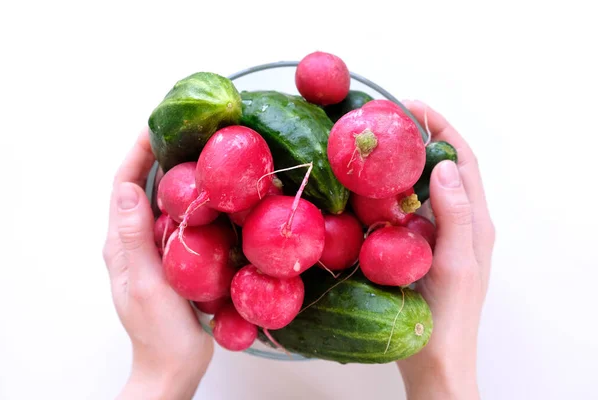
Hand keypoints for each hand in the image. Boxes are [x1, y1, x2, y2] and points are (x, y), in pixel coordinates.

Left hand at [103, 128, 212, 399]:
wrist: (174, 365)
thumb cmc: (161, 331)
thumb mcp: (147, 284)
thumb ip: (135, 239)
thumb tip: (126, 189)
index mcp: (121, 244)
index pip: (122, 186)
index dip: (136, 153)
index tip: (156, 125)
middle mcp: (132, 241)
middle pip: (138, 187)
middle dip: (154, 155)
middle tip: (182, 129)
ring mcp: (152, 249)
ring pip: (158, 201)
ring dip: (172, 173)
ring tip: (197, 150)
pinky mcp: (171, 258)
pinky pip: (176, 219)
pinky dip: (187, 199)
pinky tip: (209, 193)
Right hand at [396, 101, 494, 399]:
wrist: (436, 361)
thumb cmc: (447, 318)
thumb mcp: (455, 264)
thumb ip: (456, 216)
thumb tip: (442, 166)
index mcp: (476, 222)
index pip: (462, 160)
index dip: (441, 128)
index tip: (411, 106)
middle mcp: (461, 223)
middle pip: (443, 167)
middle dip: (420, 137)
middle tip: (386, 120)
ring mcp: (440, 236)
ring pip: (424, 187)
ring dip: (404, 162)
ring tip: (376, 146)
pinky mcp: (421, 249)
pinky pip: (408, 211)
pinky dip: (392, 192)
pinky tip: (370, 191)